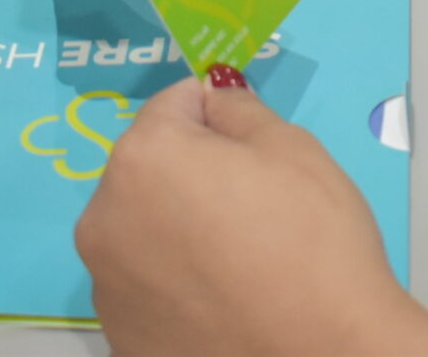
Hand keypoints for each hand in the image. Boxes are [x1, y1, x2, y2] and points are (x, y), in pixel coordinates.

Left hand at [79, 72, 427, 356]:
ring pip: (143, 229)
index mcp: (142, 158)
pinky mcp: (121, 336)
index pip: (175, 104)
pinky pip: (146, 285)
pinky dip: (176, 282)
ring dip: (178, 228)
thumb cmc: (311, 240)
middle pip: (149, 169)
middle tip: (253, 205)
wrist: (323, 352)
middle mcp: (103, 218)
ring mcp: (106, 285)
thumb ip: (239, 109)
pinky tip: (223, 297)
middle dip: (191, 173)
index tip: (255, 147)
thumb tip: (214, 96)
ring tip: (240, 257)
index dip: (219, 115)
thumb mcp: (292, 147)